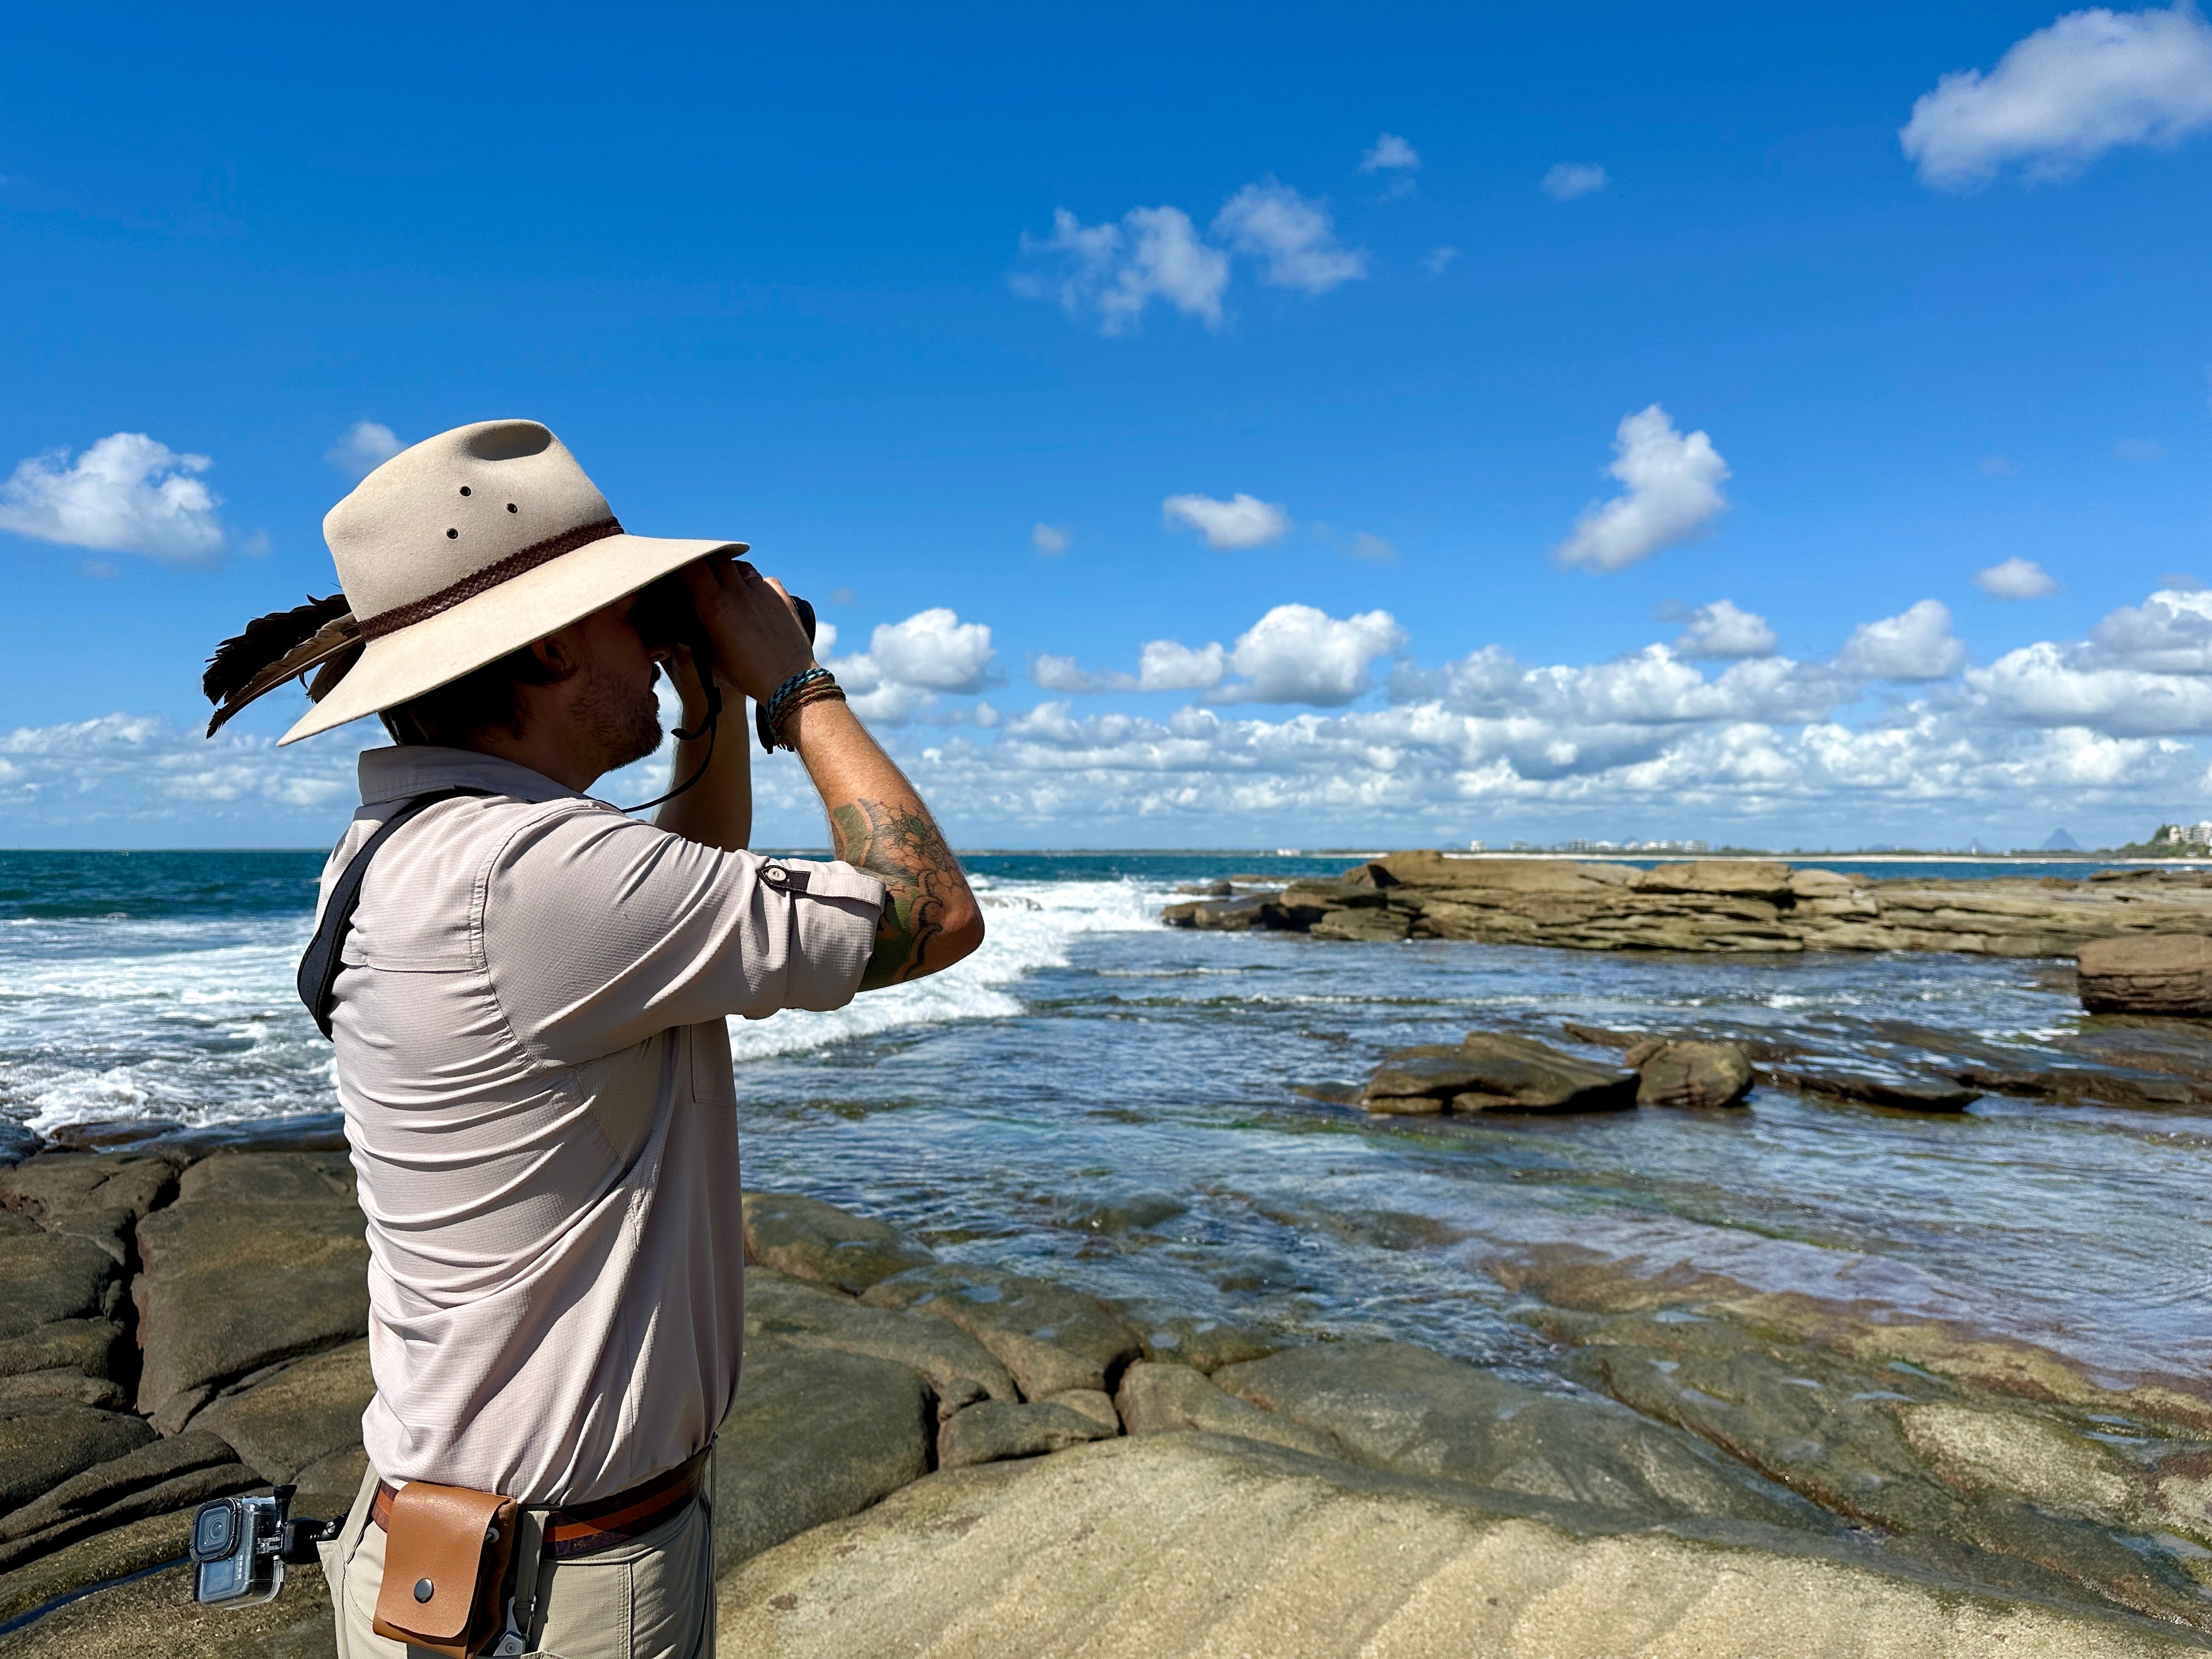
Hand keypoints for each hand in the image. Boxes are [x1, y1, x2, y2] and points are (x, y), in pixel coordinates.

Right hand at [680, 554, 816, 704]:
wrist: (789, 681)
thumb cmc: (748, 676)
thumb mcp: (713, 662)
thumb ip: (699, 642)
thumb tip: (689, 635)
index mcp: (715, 606)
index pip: (693, 568)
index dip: (684, 563)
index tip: (681, 568)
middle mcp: (739, 593)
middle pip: (718, 559)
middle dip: (709, 562)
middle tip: (705, 572)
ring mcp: (763, 592)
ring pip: (742, 567)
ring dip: (733, 572)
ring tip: (731, 584)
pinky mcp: (782, 597)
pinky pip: (766, 581)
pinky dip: (758, 585)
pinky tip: (756, 598)